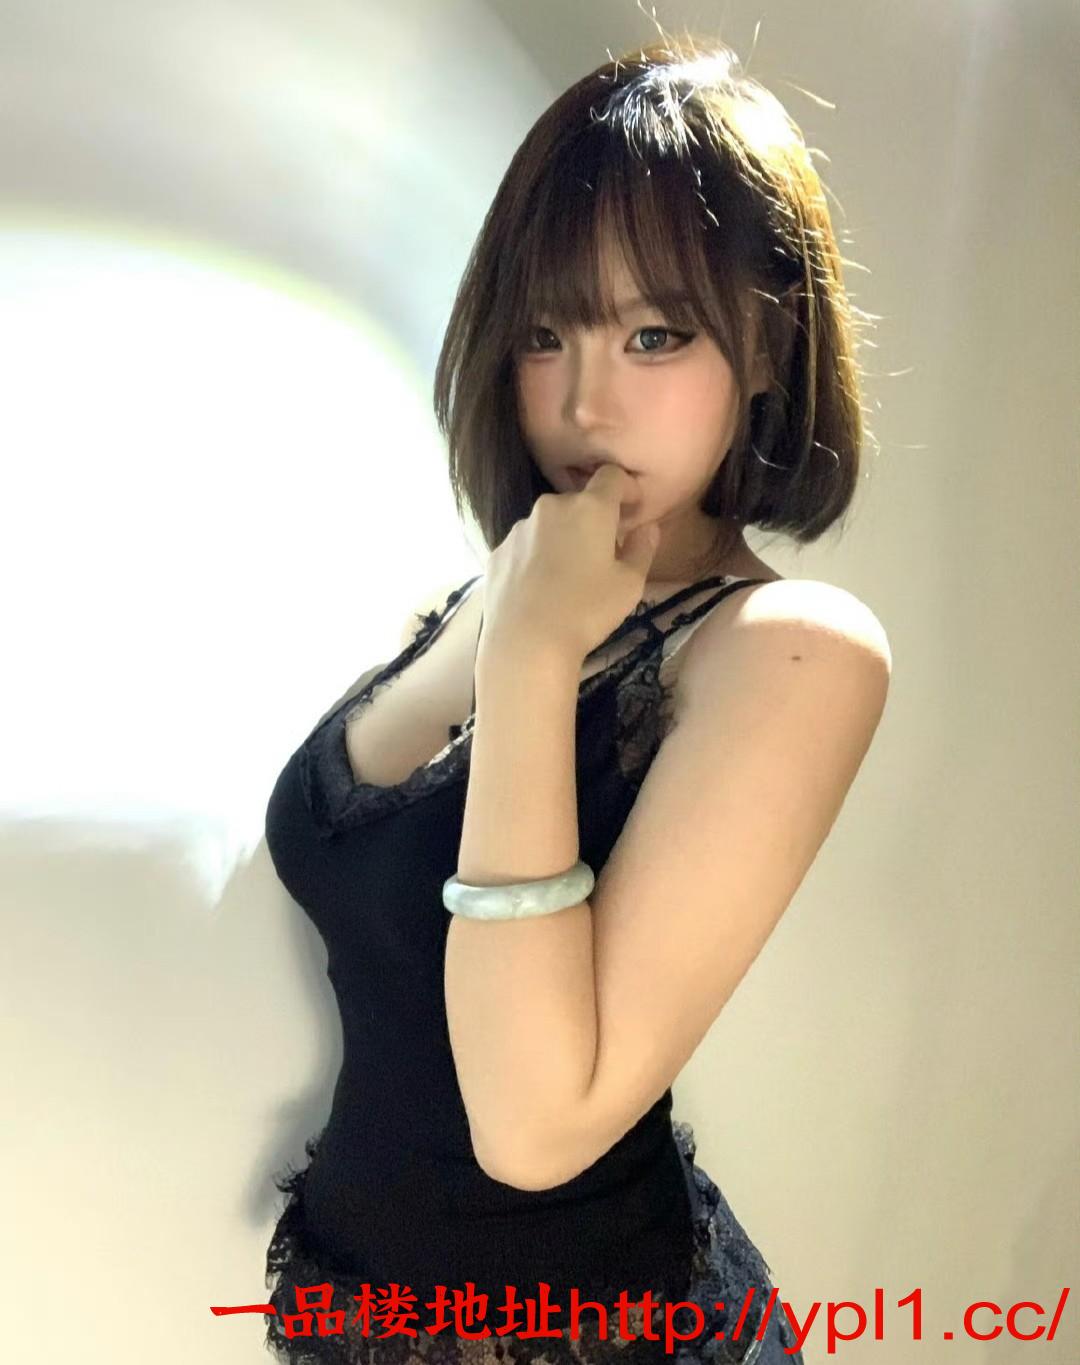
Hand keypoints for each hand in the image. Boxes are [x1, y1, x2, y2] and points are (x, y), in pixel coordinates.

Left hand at [478, 463, 661, 663]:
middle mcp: (550, 508)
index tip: (631, 510)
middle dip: (592, 520)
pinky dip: (535, 558)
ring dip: (562, 538)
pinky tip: (539, 589)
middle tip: (602, 554)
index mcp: (589, 509)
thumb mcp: (629, 585)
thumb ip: (642, 549)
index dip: (625, 488)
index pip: (611, 476)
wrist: (526, 643)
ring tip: (566, 577)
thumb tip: (647, 528)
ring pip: (548, 524)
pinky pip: (525, 546)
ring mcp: (519, 529)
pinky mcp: (497, 552)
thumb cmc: (587, 612)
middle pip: (578, 502)